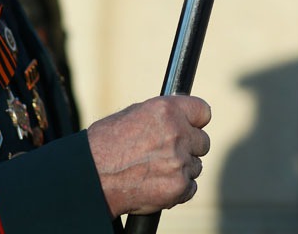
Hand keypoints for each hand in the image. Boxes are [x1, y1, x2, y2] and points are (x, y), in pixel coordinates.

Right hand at [87, 94, 211, 217]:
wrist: (93, 175)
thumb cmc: (108, 142)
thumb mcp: (135, 114)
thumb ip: (164, 116)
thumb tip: (182, 118)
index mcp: (167, 110)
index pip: (203, 111)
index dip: (197, 120)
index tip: (193, 125)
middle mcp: (177, 134)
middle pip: (203, 141)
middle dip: (190, 146)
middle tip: (171, 151)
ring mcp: (180, 162)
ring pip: (196, 165)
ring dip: (182, 167)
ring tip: (156, 168)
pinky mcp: (179, 187)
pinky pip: (190, 186)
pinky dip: (178, 187)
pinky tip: (158, 182)